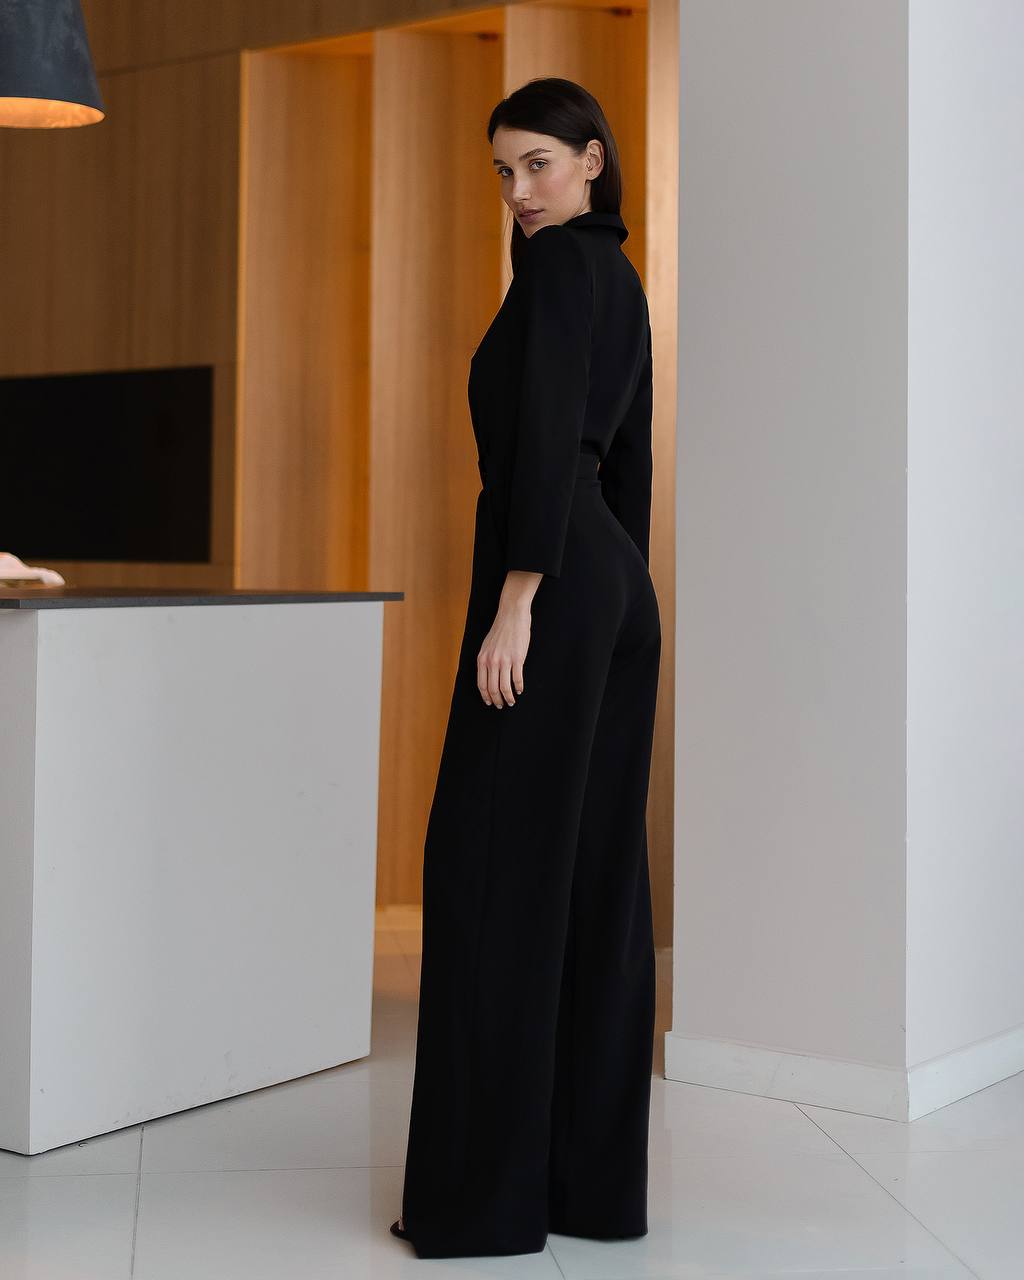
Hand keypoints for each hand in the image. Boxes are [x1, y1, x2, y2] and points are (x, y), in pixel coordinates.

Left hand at [476, 571, 541, 706]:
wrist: (511, 615)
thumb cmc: (500, 629)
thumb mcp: (487, 646)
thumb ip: (486, 660)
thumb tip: (488, 675)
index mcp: (482, 659)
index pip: (482, 684)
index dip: (486, 696)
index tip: (490, 702)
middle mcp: (491, 662)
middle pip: (492, 689)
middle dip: (497, 700)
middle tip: (502, 705)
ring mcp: (504, 661)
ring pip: (505, 687)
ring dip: (509, 697)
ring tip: (512, 701)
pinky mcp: (517, 659)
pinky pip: (517, 679)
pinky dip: (518, 687)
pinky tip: (520, 690)